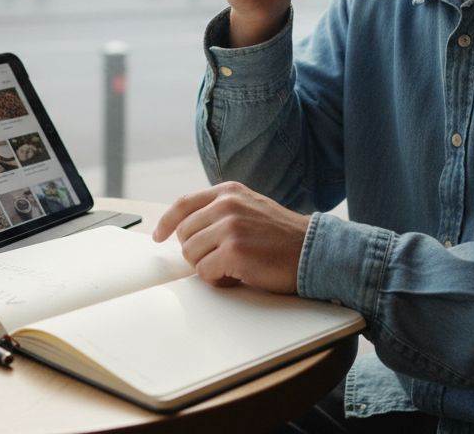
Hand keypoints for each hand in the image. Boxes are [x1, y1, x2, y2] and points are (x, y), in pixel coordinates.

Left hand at [152, 182, 310, 292]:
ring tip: (234, 266)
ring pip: (191, 255)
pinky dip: (218, 280)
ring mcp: (229, 227)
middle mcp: (226, 204)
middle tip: (220, 260)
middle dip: (197, 252)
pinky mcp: (233, 251)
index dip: (166, 222)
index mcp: (229, 191)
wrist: (314, 251)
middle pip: (184, 234)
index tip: (159, 235)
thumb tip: (188, 229)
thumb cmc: (284, 237)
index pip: (183, 204)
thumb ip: (221, 211)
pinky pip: (205, 272)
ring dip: (208, 267)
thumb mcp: (251, 208)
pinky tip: (239, 275)